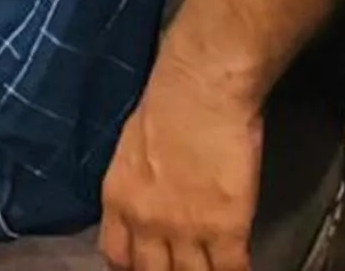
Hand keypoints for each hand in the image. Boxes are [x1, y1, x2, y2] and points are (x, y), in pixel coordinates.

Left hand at [99, 51, 262, 270]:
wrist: (200, 92)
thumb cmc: (166, 108)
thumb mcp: (130, 153)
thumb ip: (136, 190)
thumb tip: (149, 211)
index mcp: (118, 199)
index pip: (116, 256)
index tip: (146, 270)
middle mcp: (146, 222)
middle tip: (180, 269)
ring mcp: (187, 230)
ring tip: (209, 269)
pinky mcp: (228, 229)